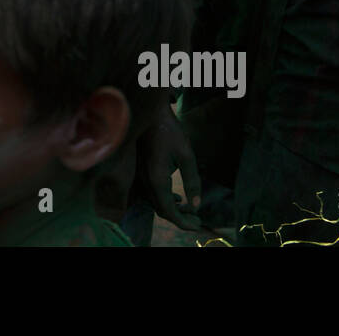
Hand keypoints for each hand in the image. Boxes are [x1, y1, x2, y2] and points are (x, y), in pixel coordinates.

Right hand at [136, 104, 201, 230]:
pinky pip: (151, 194)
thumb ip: (192, 180)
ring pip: (156, 203)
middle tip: (198, 219)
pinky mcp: (141, 172)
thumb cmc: (170, 131)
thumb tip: (197, 204)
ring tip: (191, 209)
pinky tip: (178, 198)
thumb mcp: (186, 155)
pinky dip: (165, 200)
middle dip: (180, 218)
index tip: (198, 224)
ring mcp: (141, 177)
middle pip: (161, 210)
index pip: (168, 210)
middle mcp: (145, 181)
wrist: (150, 113)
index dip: (183, 222)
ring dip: (173, 209)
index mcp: (157, 178)